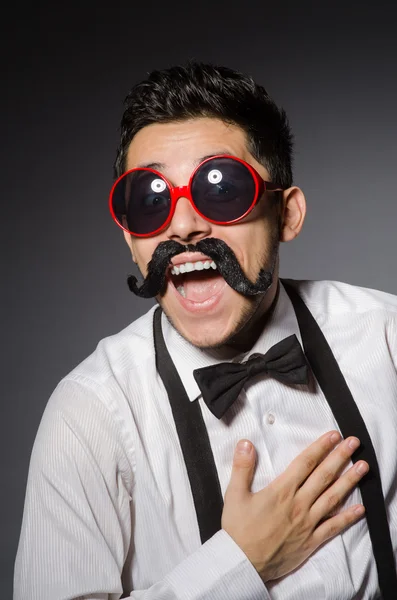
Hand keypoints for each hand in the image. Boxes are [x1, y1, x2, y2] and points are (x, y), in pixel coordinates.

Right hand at [221, 431, 367, 581]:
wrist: (243, 563)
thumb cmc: (238, 529)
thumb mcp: (234, 494)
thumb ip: (242, 467)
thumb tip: (246, 443)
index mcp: (281, 491)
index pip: (305, 463)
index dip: (320, 447)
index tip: (333, 435)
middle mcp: (298, 504)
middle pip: (324, 476)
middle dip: (340, 457)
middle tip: (354, 442)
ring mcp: (307, 523)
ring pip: (333, 497)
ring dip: (349, 481)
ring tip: (363, 467)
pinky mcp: (311, 540)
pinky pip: (333, 527)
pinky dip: (347, 518)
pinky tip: (360, 509)